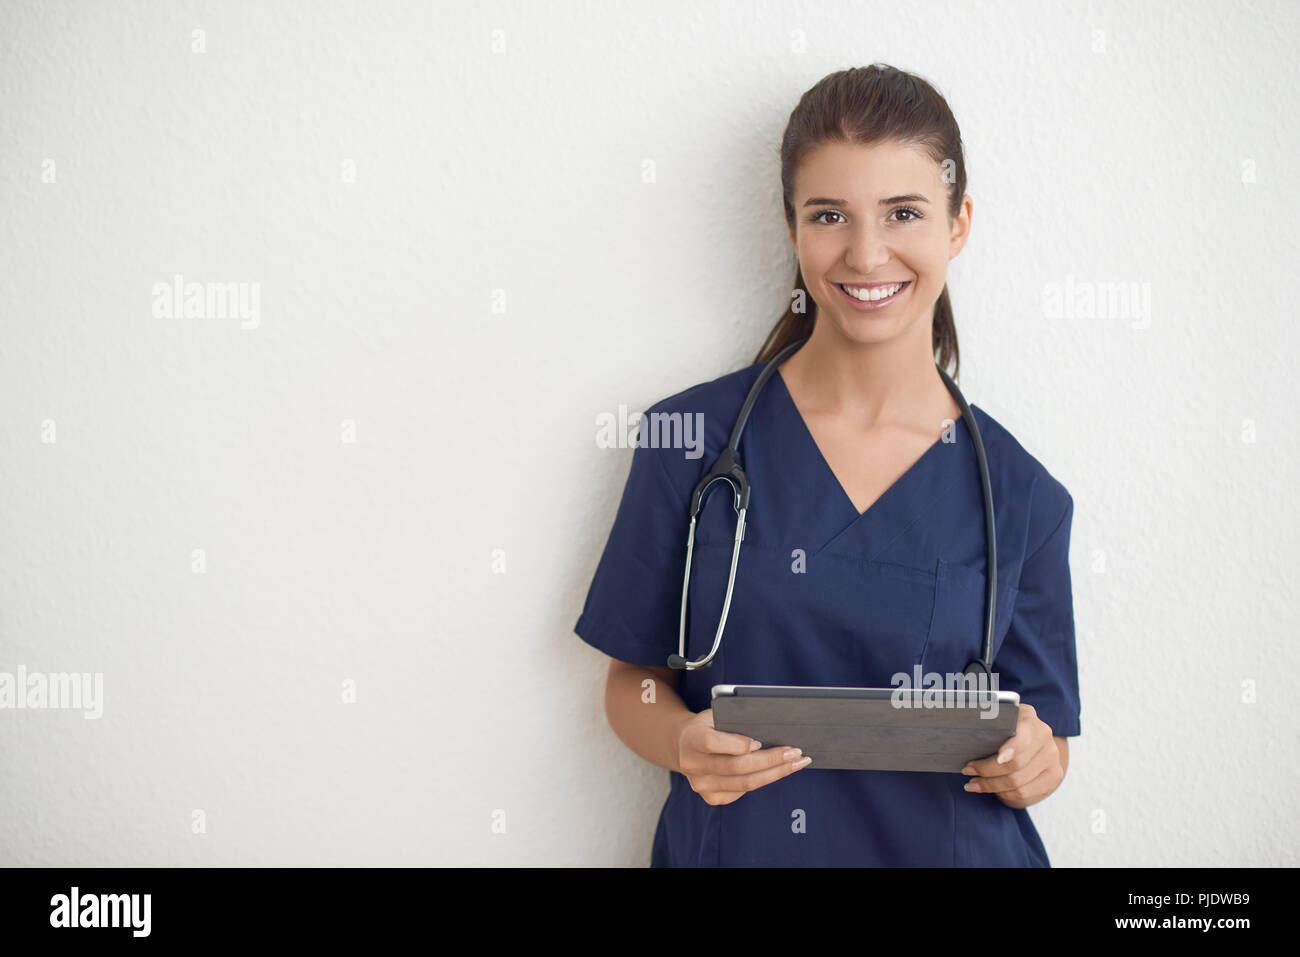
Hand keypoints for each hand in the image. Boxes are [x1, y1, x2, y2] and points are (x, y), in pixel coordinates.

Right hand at [675, 708, 811, 804]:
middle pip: (736, 767)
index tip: (761, 742)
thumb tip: (771, 726)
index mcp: (692, 738)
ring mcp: (701, 784)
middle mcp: (693, 765)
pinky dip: (762, 781)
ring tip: (796, 764)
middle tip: (795, 752)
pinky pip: (742, 792)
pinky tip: (777, 771)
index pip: (713, 743)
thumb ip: (734, 719)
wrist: (685, 744)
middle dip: (770, 759)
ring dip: (775, 773)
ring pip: (744, 784)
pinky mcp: (710, 797)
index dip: (738, 744)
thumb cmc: (708, 725)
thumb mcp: (715, 714)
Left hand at [960, 703, 1066, 808]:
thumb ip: (988, 721)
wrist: (1033, 741)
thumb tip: (966, 723)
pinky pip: (1024, 793)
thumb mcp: (999, 719)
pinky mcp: (1054, 776)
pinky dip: (1003, 794)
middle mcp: (1045, 737)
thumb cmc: (1006, 728)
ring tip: (972, 783)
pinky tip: (990, 790)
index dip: (1012, 748)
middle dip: (986, 770)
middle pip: (1015, 764)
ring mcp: (1052, 758)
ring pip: (1017, 782)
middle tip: (967, 770)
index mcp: (1029, 719)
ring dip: (990, 785)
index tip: (999, 757)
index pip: (1023, 736)